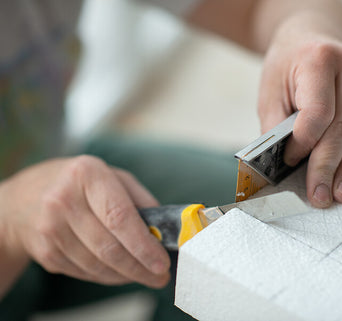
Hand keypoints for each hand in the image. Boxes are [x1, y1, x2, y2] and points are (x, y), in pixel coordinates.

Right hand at [0, 156, 169, 287]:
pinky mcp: (44, 251)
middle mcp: (63, 200)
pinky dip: (108, 276)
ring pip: (97, 265)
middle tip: (159, 277)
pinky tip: (121, 271)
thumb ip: (141, 201)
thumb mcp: (113, 177)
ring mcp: (49, 228)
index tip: (162, 263)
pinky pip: (84, 272)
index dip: (143, 245)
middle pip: (109, 247)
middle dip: (140, 268)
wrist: (25, 198)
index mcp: (87, 174)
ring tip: (145, 275)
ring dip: (126, 275)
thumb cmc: (82, 185)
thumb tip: (164, 233)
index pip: (119, 217)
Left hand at [258, 18, 341, 207]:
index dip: (304, 144)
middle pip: (340, 128)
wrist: (312, 39)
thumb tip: (280, 166)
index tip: (291, 163)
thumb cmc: (288, 67)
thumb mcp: (270, 91)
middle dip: (328, 168)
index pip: (317, 114)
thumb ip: (276, 127)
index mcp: (319, 60)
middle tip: (321, 196)